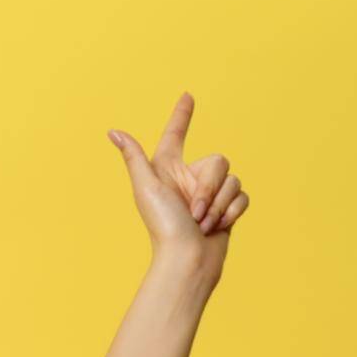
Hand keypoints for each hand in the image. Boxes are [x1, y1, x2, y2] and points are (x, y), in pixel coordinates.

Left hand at [106, 92, 250, 282]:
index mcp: (167, 168)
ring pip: (233, 180)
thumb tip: (114, 132)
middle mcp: (189, 177)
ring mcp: (209, 193)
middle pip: (218, 161)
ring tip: (201, 224)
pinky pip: (243, 197)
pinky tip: (217, 228)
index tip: (187, 96)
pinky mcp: (227, 208)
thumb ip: (135, 157)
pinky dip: (231, 213)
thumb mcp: (146, 187)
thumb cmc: (163, 225)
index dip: (181, 115)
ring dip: (218, 205)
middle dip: (208, 189)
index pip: (176, 134)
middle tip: (192, 211)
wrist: (188, 260)